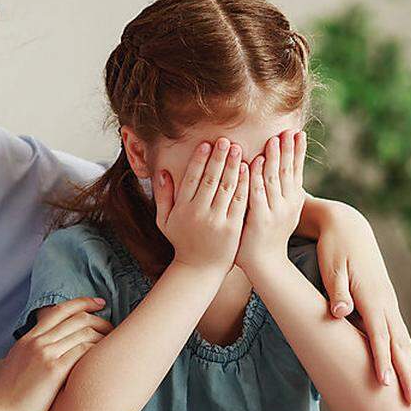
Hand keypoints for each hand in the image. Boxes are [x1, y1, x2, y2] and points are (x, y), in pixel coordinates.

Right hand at [0, 297, 112, 410]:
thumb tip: (50, 360)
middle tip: (112, 326)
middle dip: (99, 318)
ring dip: (104, 334)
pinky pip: (83, 349)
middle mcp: (36, 342)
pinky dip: (98, 349)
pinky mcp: (53, 370)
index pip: (58, 311)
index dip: (81, 303)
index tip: (98, 303)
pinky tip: (106, 357)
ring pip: (82, 331)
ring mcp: (44, 354)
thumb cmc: (6, 402)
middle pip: (75, 318)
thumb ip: (32, 357)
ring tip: (114, 342)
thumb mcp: (16, 369)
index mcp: (27, 340)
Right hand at [152, 137, 247, 273]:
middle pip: (210, 180)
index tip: (206, 144)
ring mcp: (217, 221)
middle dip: (218, 158)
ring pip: (226, 188)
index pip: (192, 179)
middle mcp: (199, 213)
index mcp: (183, 209)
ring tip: (238, 149)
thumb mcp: (165, 221)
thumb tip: (162, 172)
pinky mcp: (232, 228)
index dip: (200, 160)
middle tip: (225, 140)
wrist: (199, 269)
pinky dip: (244, 184)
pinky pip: (239, 202)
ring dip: (233, 166)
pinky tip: (247, 170)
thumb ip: (163, 196)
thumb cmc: (182, 241)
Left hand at [236, 130, 306, 275]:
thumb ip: (281, 191)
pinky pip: (257, 194)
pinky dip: (255, 177)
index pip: (297, 171)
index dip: (298, 152)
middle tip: (287, 130)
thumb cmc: (268, 234)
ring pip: (274, 179)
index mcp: (293, 201)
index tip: (298, 133)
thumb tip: (282, 169)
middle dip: (287, 149)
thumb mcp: (282, 211)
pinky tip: (253, 162)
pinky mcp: (259, 219)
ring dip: (273, 158)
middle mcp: (287, 205)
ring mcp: (274, 212)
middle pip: (287, 172)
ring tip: (273, 140)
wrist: (264, 263)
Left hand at [308, 198, 410, 404]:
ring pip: (404, 341)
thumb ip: (337, 292)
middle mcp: (386, 302)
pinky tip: (408, 369)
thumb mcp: (331, 267)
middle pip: (400, 344)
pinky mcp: (386, 302)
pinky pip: (399, 334)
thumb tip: (339, 313)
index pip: (379, 335)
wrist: (348, 226)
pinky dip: (406, 354)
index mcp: (372, 297)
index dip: (382, 361)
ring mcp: (389, 302)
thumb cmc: (335, 248)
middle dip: (408, 373)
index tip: (385, 384)